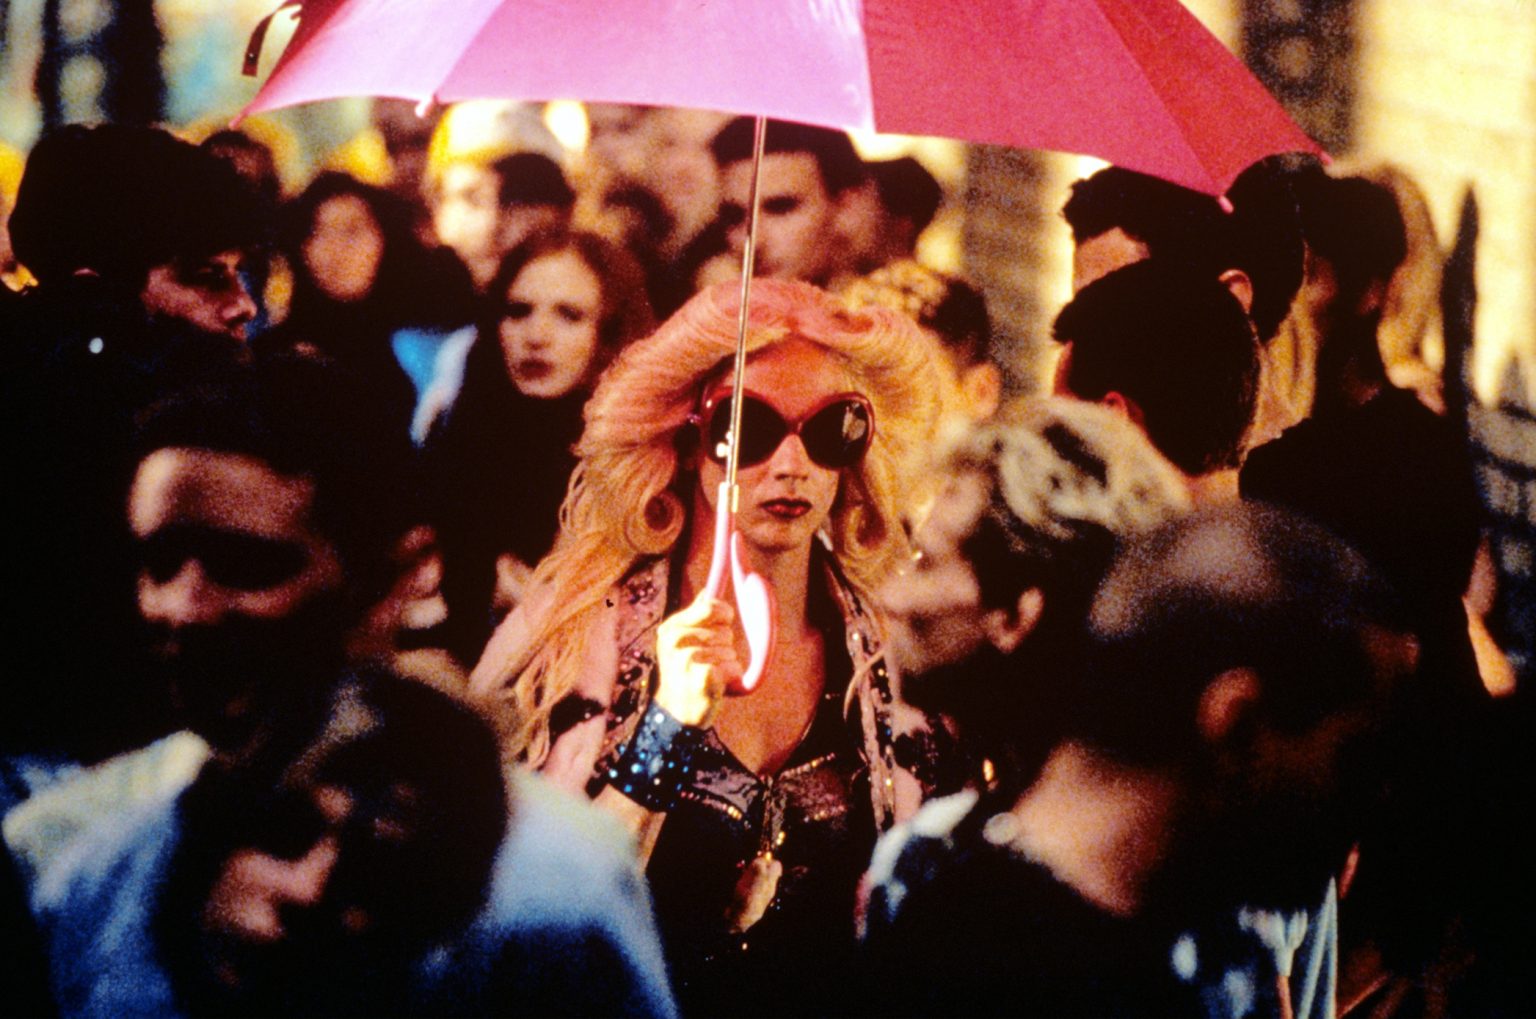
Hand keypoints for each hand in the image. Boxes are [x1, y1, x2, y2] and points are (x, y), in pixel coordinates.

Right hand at [654, 592, 742, 726]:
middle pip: (724, 631)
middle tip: (708, 661)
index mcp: (671, 627)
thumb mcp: (684, 641)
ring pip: (729, 651)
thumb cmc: (686, 672)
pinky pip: (732, 667)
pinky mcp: (700, 678)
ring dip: (728, 663)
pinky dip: (731, 676)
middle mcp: (674, 640)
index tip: (722, 626)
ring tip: (710, 674)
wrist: (678, 711)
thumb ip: (696, 615)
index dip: (724, 617)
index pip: (712, 607)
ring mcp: (685, 660)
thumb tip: (707, 591)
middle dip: (724, 646)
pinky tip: (716, 684)